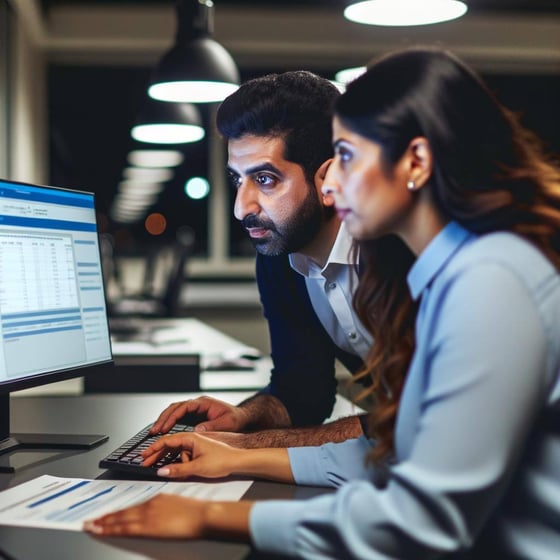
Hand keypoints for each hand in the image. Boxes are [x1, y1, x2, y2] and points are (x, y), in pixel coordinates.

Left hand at [84, 494, 206, 537]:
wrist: (202, 515)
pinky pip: (126, 528)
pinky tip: (103, 531)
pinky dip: (112, 529)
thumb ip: (164, 508)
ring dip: (104, 523)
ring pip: (121, 520)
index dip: (117, 512)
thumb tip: (158, 514)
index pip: (131, 507)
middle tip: (89, 521)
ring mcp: (148, 515)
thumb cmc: (195, 512)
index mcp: (157, 499)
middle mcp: (149, 505)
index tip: (105, 516)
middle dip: (105, 518)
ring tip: (91, 526)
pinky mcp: (149, 527)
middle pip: (123, 513)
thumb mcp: (177, 504)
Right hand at [142, 432, 241, 478]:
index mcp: (191, 437)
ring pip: (176, 451)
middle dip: (157, 453)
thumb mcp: (198, 467)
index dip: (154, 448)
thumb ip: (178, 470)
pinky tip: (173, 468)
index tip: (144, 455)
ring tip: (157, 467)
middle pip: (169, 444)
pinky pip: (183, 454)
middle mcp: (192, 438)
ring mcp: (195, 444)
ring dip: (167, 459)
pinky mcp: (198, 450)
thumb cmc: (222, 460)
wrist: (238, 460)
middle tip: (145, 462)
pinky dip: (176, 460)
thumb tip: (161, 471)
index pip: (167, 440)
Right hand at [150, 396, 249, 434]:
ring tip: (154, 432)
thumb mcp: (226, 423)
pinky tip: (164, 431)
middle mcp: (197, 404)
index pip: (183, 407)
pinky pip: (178, 417)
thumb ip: (211, 426)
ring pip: (175, 411)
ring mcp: (195, 409)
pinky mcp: (194, 416)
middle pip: (175, 407)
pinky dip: (170, 423)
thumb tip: (195, 430)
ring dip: (164, 420)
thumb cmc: (236, 419)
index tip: (164, 428)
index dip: (172, 417)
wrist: (242, 418)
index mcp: (203, 403)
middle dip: (163, 419)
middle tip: (153, 431)